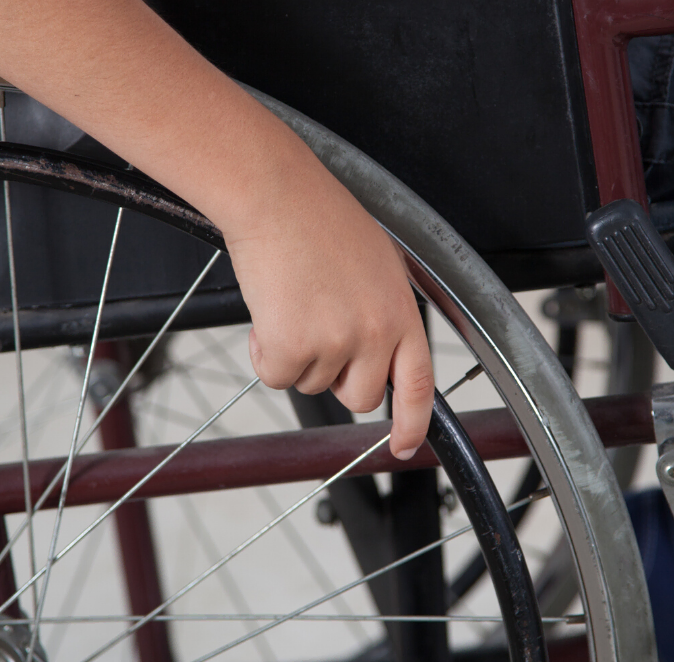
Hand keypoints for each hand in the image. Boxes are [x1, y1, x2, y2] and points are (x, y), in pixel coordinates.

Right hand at [226, 167, 433, 459]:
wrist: (275, 193)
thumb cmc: (316, 218)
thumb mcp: (375, 265)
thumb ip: (381, 314)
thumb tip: (371, 354)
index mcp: (400, 311)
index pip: (418, 384)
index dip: (413, 422)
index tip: (403, 445)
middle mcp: (376, 332)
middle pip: (357, 396)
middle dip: (333, 377)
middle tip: (314, 333)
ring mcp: (336, 341)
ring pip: (310, 383)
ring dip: (294, 354)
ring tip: (290, 301)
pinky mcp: (295, 345)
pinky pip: (276, 376)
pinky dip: (265, 353)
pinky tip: (269, 311)